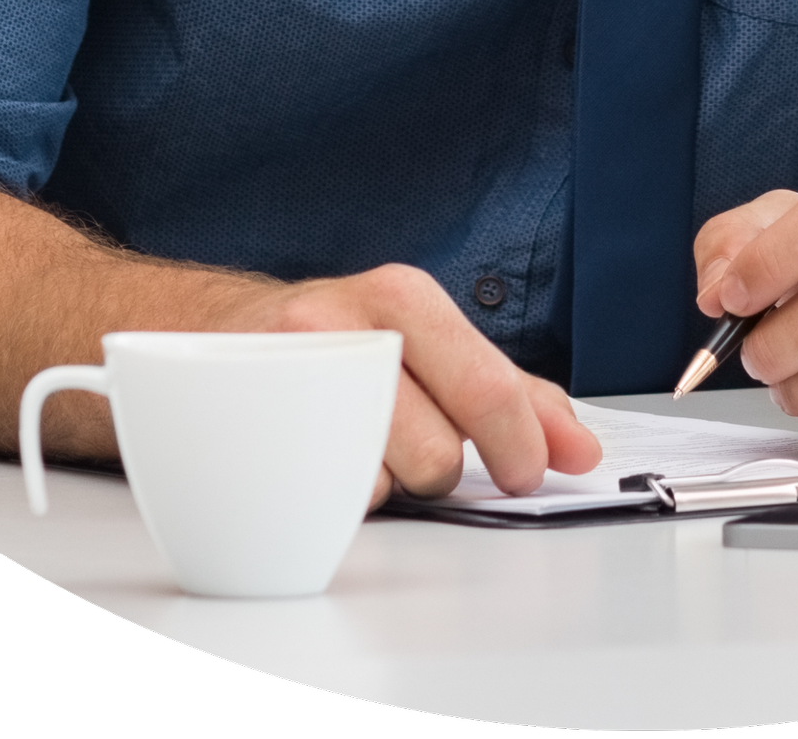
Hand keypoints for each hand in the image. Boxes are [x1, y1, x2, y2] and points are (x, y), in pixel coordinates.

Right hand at [220, 265, 600, 508]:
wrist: (218, 336)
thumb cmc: (340, 343)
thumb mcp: (427, 344)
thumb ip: (509, 392)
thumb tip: (579, 446)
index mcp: (404, 297)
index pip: (486, 384)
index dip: (520, 444)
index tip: (529, 471)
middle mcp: (349, 325)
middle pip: (439, 450)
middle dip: (443, 468)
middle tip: (428, 450)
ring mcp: (295, 377)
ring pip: (386, 481)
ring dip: (386, 481)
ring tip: (366, 443)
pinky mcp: (253, 427)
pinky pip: (329, 500)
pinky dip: (338, 493)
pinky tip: (326, 458)